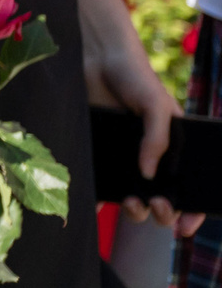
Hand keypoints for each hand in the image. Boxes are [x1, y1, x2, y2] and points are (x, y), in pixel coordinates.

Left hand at [85, 32, 204, 236]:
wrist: (96, 59)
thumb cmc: (135, 78)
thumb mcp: (157, 106)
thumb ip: (158, 139)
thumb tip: (147, 175)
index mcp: (175, 150)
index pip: (189, 188)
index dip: (191, 212)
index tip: (184, 228)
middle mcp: (151, 160)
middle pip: (162, 200)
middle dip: (163, 213)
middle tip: (157, 204)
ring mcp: (124, 160)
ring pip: (133, 199)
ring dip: (135, 211)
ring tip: (132, 202)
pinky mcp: (98, 155)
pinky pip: (99, 184)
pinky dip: (97, 199)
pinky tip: (96, 205)